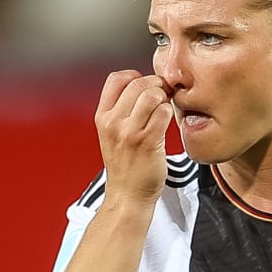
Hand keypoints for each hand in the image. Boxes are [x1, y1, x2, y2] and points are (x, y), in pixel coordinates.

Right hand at [94, 70, 173, 207]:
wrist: (127, 195)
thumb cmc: (124, 166)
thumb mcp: (111, 134)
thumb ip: (120, 110)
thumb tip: (144, 86)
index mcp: (102, 117)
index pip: (116, 78)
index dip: (136, 76)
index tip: (145, 85)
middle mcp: (113, 122)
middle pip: (138, 83)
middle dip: (156, 84)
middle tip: (163, 95)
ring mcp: (130, 132)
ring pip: (152, 94)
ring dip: (164, 98)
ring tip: (165, 109)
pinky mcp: (148, 142)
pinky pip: (163, 113)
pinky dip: (169, 113)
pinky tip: (167, 122)